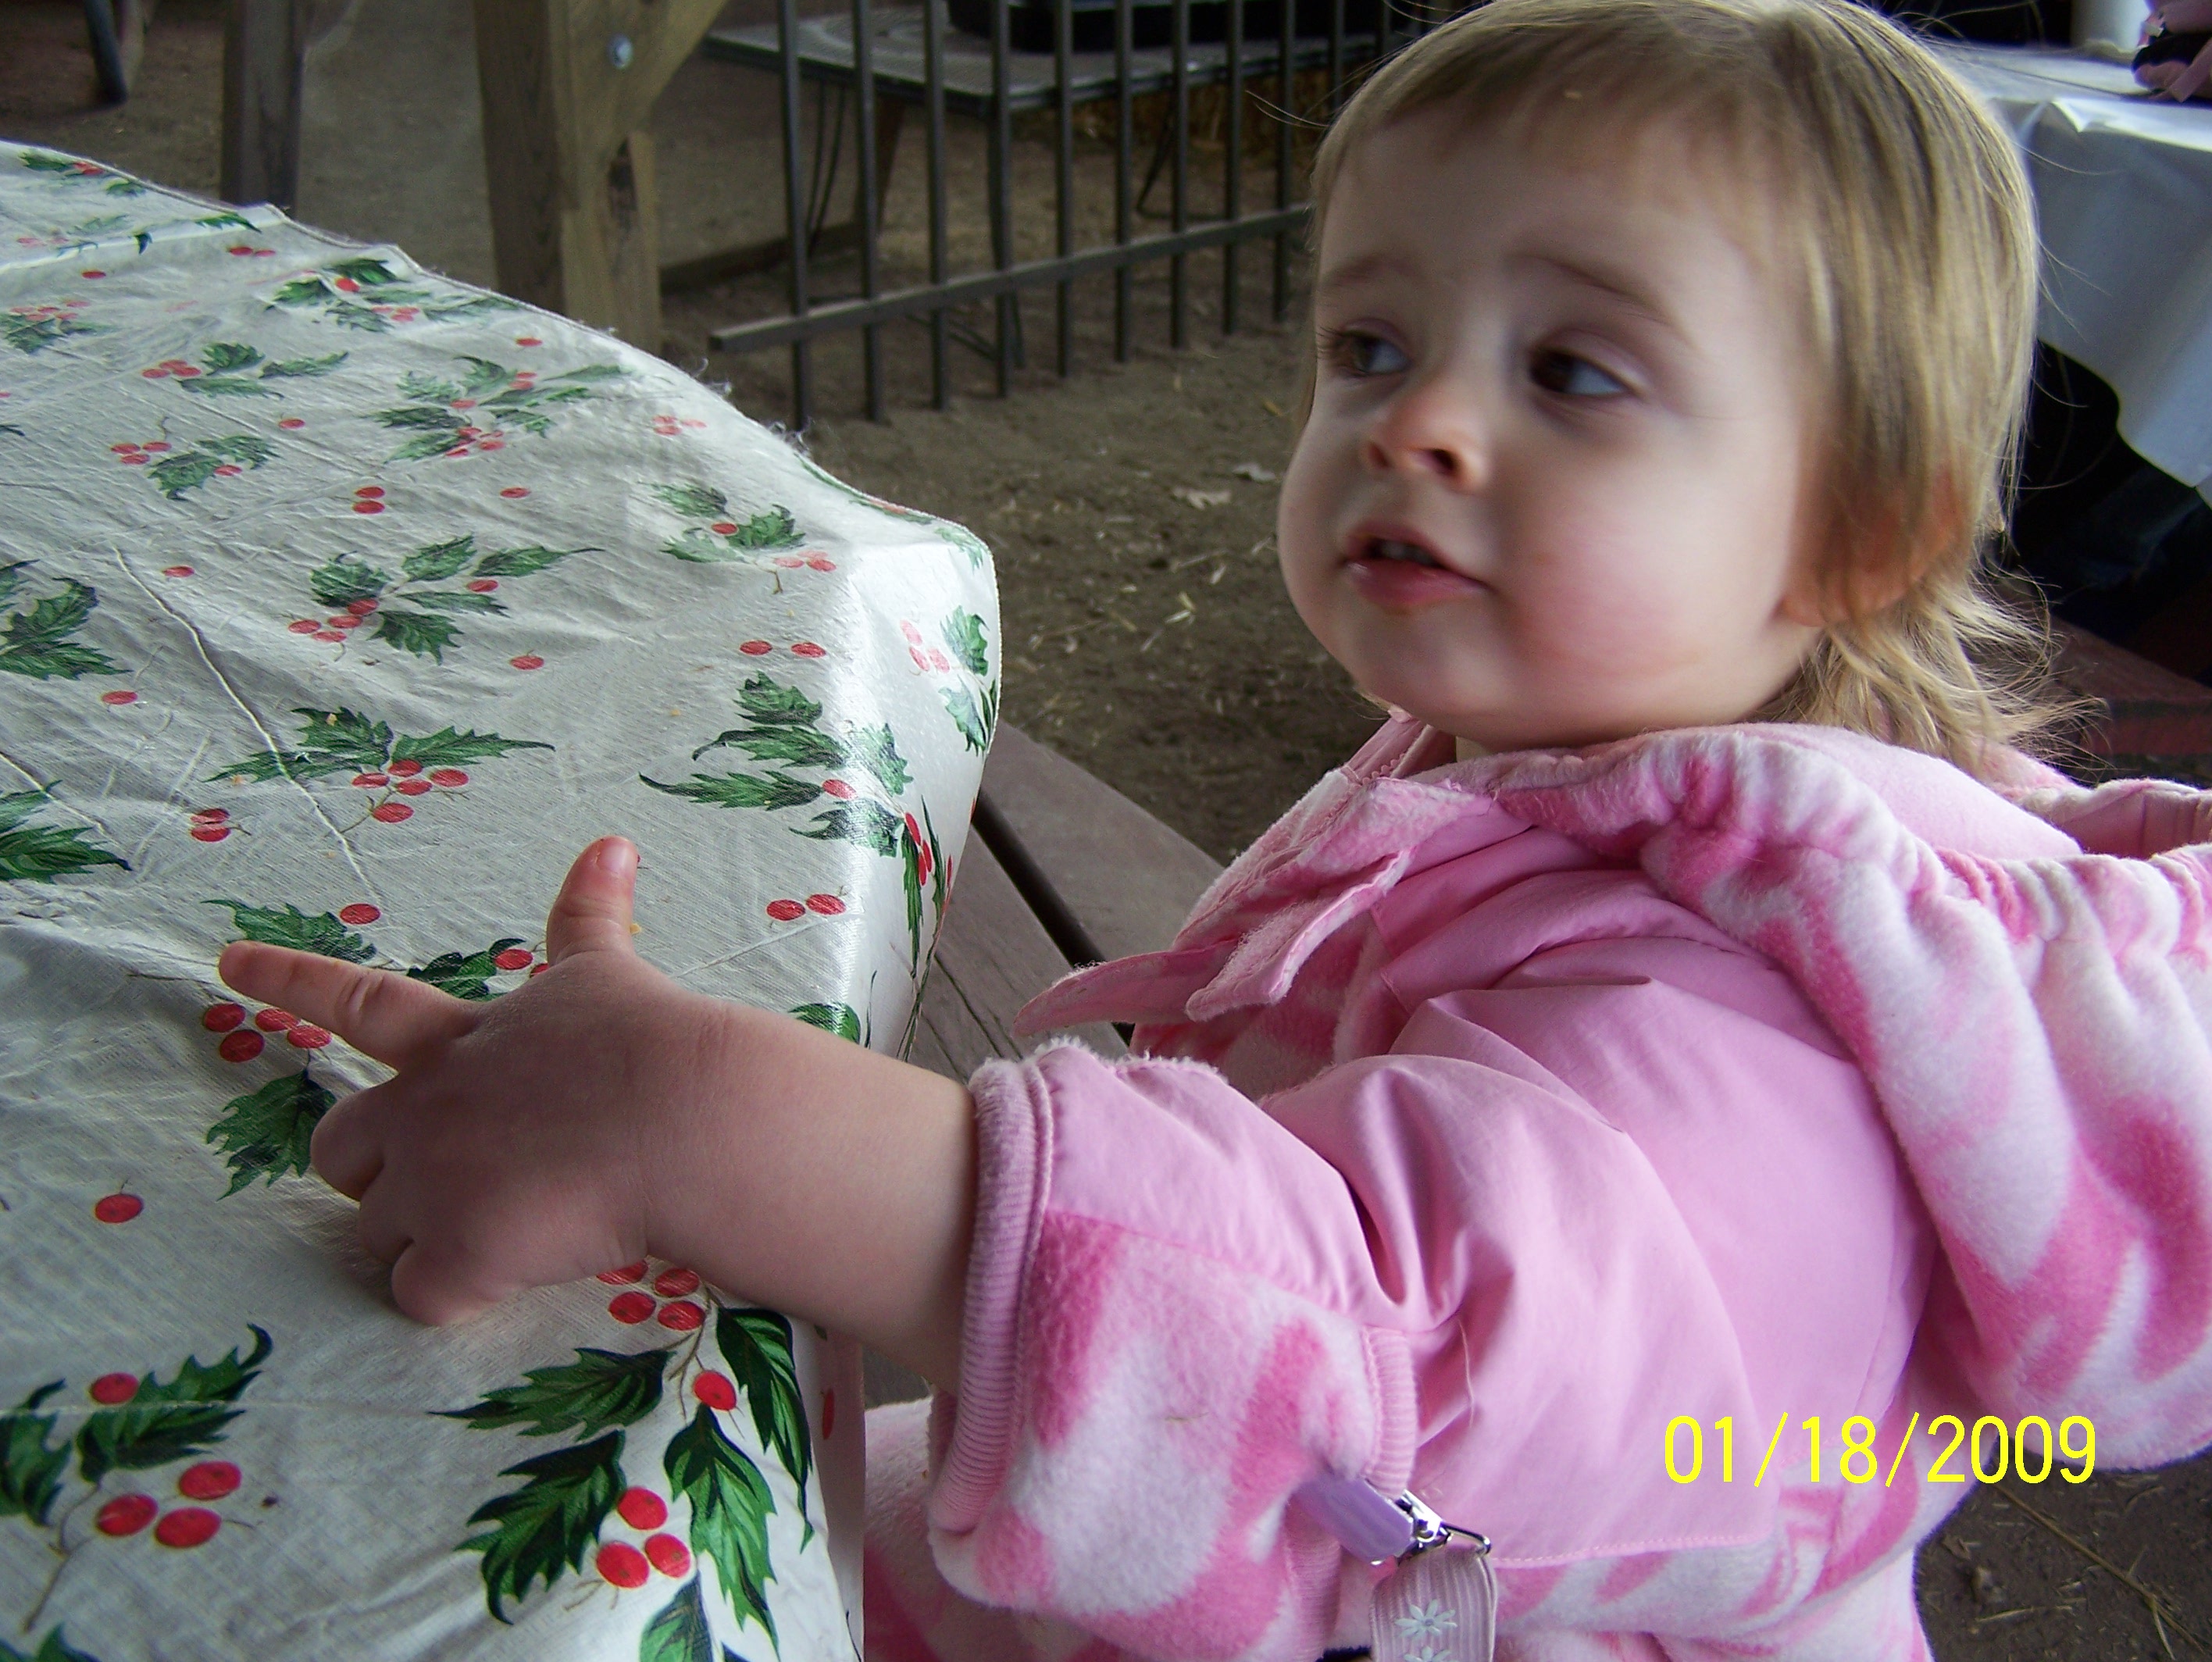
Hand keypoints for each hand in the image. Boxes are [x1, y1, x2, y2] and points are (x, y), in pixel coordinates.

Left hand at [219, 837, 977, 1385]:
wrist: (688, 1117)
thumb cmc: (652, 1043)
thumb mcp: (608, 974)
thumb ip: (590, 915)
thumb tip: (611, 840)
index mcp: (460, 1041)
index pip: (361, 1004)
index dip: (292, 982)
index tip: (227, 964)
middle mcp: (427, 1107)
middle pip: (342, 1147)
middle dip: (375, 1168)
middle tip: (454, 1178)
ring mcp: (433, 1183)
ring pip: (379, 1231)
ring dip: (434, 1236)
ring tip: (524, 1225)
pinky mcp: (458, 1252)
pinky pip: (420, 1295)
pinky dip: (460, 1293)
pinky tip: (522, 1270)